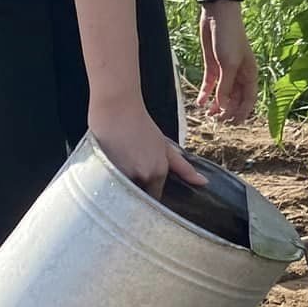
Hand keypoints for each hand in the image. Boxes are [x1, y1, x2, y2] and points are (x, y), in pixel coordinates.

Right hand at [89, 95, 204, 197]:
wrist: (117, 108)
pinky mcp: (103, 171)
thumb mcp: (166, 147)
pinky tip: (109, 165)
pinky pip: (108, 186)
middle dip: (137, 192)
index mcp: (157, 173)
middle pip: (139, 197)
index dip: (151, 195)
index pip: (155, 198)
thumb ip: (183, 168)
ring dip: (122, 188)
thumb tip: (203, 183)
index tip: (147, 189)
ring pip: (123, 193)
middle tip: (131, 172)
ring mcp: (122, 175)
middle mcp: (142, 177)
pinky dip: (108, 181)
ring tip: (119, 166)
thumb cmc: (141, 125)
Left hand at [197, 3, 258, 122]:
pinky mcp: (213, 66)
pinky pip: (210, 84)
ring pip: (222, 94)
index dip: (243, 112)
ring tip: (208, 114)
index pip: (249, 99)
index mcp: (249, 74)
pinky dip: (205, 94)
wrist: (218, 17)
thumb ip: (225, 86)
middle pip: (235, 98)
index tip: (234, 123)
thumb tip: (222, 105)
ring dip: (216, 105)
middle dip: (228, 111)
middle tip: (218, 121)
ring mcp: (225, 71)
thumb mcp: (229, 64)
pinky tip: (199, 102)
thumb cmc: (230, 38)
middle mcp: (239, 75)